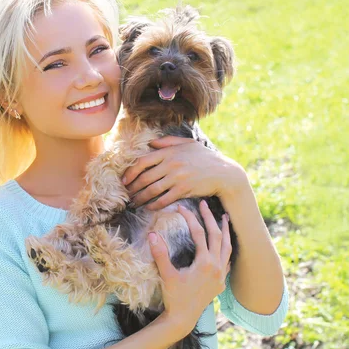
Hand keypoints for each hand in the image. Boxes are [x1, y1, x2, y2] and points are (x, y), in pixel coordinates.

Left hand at [122, 136, 246, 209]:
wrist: (223, 173)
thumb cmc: (205, 157)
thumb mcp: (188, 143)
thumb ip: (168, 142)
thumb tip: (151, 142)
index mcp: (169, 152)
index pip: (142, 161)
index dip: (130, 172)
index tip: (124, 180)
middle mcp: (171, 164)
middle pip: (144, 178)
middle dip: (132, 188)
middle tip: (127, 194)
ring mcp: (177, 178)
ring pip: (151, 190)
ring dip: (140, 198)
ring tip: (134, 203)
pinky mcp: (183, 190)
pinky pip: (163, 200)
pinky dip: (154, 205)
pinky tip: (149, 207)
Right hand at [148, 200, 231, 338]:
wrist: (183, 318)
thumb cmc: (174, 297)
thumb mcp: (166, 275)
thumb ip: (160, 254)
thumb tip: (152, 234)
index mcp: (204, 263)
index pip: (198, 233)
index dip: (190, 218)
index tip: (181, 207)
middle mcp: (216, 267)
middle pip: (216, 235)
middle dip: (210, 218)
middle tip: (204, 203)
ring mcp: (221, 275)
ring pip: (227, 247)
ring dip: (225, 231)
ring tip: (224, 217)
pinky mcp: (221, 282)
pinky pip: (228, 260)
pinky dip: (226, 248)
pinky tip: (225, 244)